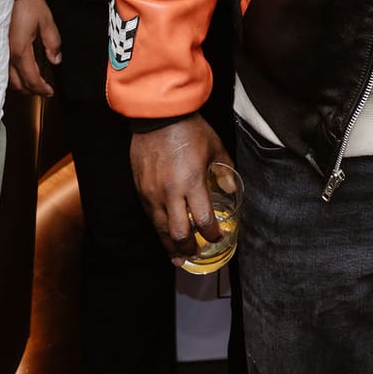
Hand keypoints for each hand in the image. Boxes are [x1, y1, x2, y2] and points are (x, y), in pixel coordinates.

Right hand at [7, 0, 61, 95]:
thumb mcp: (47, 21)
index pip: (31, 79)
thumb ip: (53, 42)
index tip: (49, 91)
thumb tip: (55, 60)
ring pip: (6, 79)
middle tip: (43, 90)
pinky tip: (17, 72)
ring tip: (32, 83)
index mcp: (20, 50)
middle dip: (31, 91)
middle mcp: (5, 55)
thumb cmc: (25, 3)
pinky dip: (9, 75)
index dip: (42, 89)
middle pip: (17, 84)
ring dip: (19, 84)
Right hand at [129, 116, 229, 261]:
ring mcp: (152, 193)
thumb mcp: (215, 148)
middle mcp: (171, 193)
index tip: (217, 238)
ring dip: (171, 246)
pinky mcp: (140, 190)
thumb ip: (224, 171)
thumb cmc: (190, 130)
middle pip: (179, 234)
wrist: (157, 116)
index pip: (204, 221)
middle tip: (196, 255)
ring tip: (178, 257)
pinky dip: (159, 229)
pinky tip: (165, 235)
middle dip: (189, 248)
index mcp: (192, 183)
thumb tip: (231, 190)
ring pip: (161, 230)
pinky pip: (150, 216)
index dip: (211, 235)